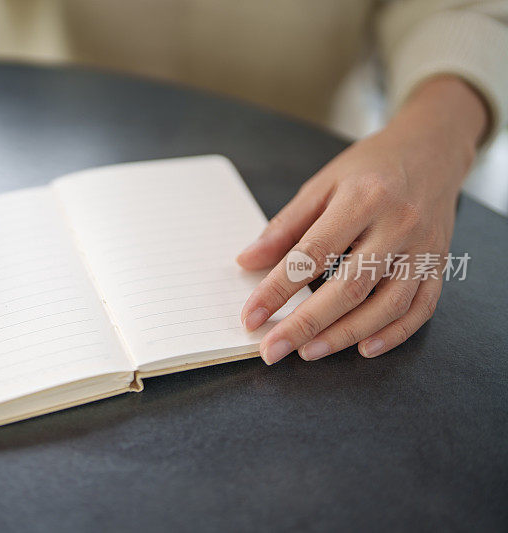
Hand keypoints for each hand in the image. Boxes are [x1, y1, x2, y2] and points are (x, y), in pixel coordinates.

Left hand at [237, 76, 487, 363]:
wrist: (432, 149)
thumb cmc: (369, 168)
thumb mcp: (321, 185)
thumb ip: (285, 226)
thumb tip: (247, 263)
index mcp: (362, 199)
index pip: (312, 254)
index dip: (277, 289)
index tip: (251, 316)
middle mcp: (398, 225)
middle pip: (350, 286)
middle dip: (306, 324)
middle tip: (273, 350)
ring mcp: (424, 248)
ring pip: (388, 304)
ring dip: (346, 335)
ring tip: (309, 352)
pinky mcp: (441, 264)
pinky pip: (421, 307)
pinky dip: (394, 334)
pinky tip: (364, 349)